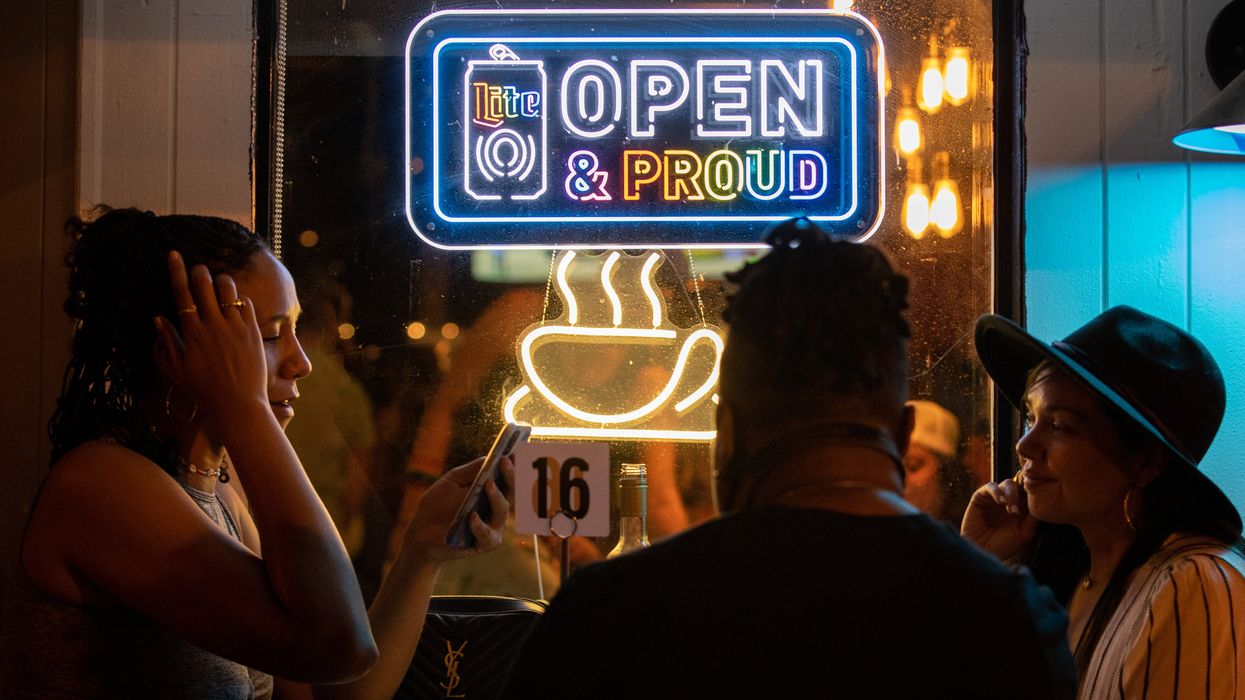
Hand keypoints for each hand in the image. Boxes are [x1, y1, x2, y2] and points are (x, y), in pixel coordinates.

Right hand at [153, 251, 267, 422]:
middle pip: (205, 284)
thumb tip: (159, 319)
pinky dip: (239, 299)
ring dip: (222, 282)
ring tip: (219, 286)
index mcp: (192, 332)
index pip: (182, 293)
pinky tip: (236, 305)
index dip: (177, 271)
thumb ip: (165, 343)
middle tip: (199, 270)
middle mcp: (213, 324)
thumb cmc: (203, 390)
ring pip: (229, 289)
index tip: (174, 254)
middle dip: (200, 271)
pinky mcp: (253, 332)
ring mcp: (235, 326)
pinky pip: (246, 304)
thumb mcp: (176, 370)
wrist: (238, 404)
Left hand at [399, 457, 511, 565]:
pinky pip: (488, 535)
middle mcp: (496, 507)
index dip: (513, 464)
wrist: (421, 531)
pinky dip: (480, 526)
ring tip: (488, 485)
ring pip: (502, 511)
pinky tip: (472, 517)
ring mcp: (492, 525)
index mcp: (490, 491)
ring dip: (497, 497)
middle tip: (505, 462)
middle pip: (511, 492)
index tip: (513, 452)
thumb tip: (490, 458)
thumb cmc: (437, 504)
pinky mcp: (485, 543)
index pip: (506, 477)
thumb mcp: (452, 481)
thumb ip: (471, 471)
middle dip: (511, 476)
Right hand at [960, 477, 1037, 560]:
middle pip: (1021, 483)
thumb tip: (1043, 503)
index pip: (1031, 491)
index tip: (1039, 495)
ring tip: (1012, 509)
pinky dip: (997, 491)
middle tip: (1027, 499)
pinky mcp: (981, 496)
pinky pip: (990, 486)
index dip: (1035, 490)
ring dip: (1012, 493)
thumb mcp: (1024, 533)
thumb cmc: (1003, 545)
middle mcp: (1010, 499)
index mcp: (1022, 507)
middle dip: (1025, 488)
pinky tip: (1000, 501)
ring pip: (1008, 483)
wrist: (982, 552)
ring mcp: (995, 497)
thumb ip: (1034, 519)